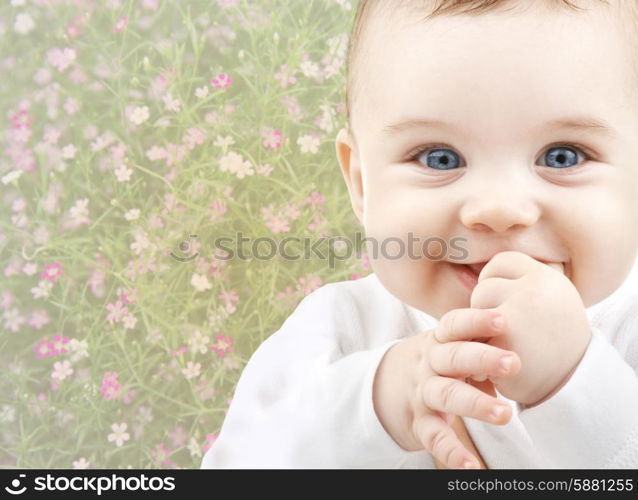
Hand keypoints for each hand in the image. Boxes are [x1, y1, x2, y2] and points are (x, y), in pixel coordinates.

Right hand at [373, 307, 520, 468]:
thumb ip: (477, 341)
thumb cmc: (436, 361)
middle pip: (453, 358)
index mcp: (439, 341)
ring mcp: (422, 394)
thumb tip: (522, 339)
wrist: (384, 384)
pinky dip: (452, 452)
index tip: (502, 320)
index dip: (476, 320)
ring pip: (446, 395)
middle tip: (514, 363)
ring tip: (504, 414)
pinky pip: (434, 437)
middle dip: (483, 359)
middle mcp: (429, 364)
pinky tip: (471, 465)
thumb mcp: (448, 345)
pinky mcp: (419, 423)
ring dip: (475, 403)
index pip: (454, 325)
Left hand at [470, 251, 591, 405]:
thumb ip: (522, 282)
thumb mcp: (551, 300)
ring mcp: (517, 315)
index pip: (502, 262)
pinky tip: (499, 363)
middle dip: (487, 310)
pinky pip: (473, 338)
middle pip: (485, 287)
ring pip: (475, 312)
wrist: (573, 385)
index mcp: (547, 278)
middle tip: (508, 331)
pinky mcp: (502, 341)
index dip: (495, 280)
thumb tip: (480, 269)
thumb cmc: (555, 341)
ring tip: (505, 345)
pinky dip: (480, 352)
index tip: (504, 301)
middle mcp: (535, 291)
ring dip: (480, 330)